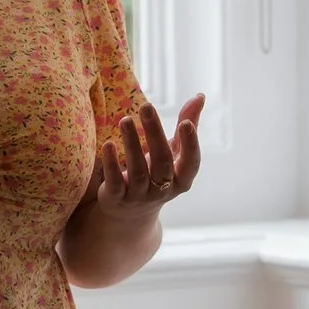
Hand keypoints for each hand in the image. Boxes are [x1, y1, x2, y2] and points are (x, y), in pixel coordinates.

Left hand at [81, 93, 204, 222]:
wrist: (129, 213)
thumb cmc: (156, 173)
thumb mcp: (173, 152)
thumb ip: (188, 124)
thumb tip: (200, 95)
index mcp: (181, 179)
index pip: (191, 163)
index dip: (190, 144)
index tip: (185, 123)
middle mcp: (163, 189)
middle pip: (162, 161)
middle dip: (155, 133)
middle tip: (147, 106)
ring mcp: (140, 196)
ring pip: (138, 171)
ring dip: (132, 144)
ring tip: (125, 119)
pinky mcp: (117, 199)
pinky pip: (115, 182)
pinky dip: (111, 164)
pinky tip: (108, 144)